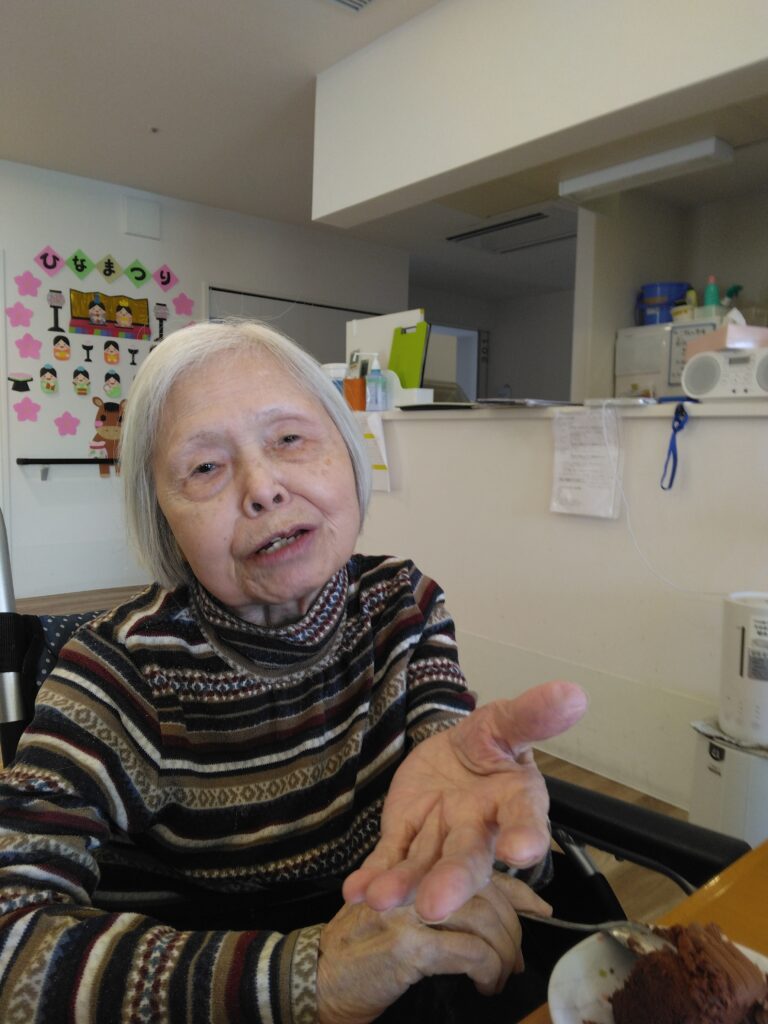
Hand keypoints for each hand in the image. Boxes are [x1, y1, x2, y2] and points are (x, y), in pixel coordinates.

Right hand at [317, 872, 550, 1023]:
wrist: (313, 979)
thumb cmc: (357, 952)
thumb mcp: (394, 916)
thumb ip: (429, 904)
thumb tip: (487, 921)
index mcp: (411, 867)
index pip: (474, 865)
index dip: (513, 887)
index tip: (540, 908)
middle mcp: (410, 879)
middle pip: (485, 890)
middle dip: (512, 925)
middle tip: (517, 958)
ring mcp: (409, 909)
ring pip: (484, 918)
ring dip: (503, 952)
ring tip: (503, 974)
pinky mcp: (409, 945)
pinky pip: (469, 951)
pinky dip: (487, 970)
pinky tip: (485, 985)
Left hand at [343, 679, 586, 922]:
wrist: (453, 752)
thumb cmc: (489, 742)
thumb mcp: (505, 721)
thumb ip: (531, 714)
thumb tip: (573, 693)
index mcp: (514, 800)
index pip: (524, 819)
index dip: (524, 836)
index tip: (520, 851)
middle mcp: (479, 829)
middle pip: (468, 858)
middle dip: (451, 880)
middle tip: (433, 905)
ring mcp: (440, 838)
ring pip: (424, 866)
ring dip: (403, 884)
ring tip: (379, 898)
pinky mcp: (405, 838)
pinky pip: (389, 860)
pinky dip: (373, 876)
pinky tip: (356, 891)